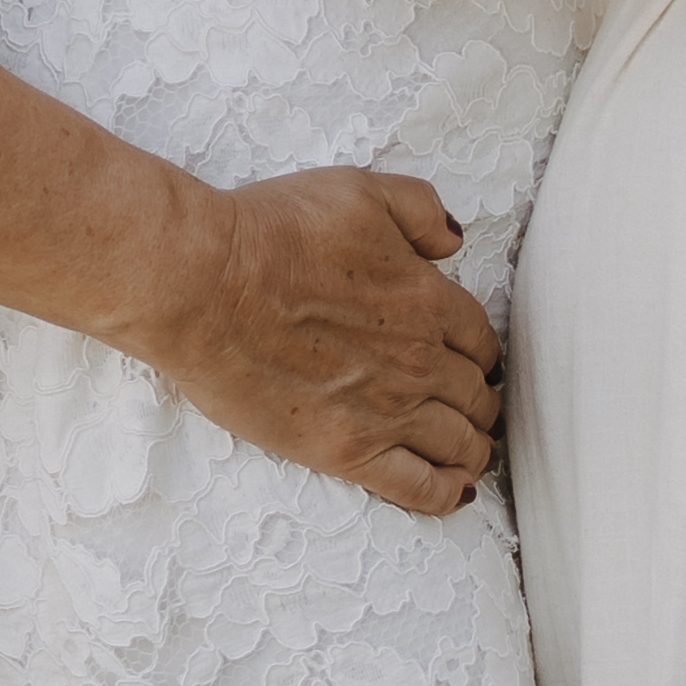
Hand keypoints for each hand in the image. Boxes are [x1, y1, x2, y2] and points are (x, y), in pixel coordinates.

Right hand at [148, 165, 502, 516]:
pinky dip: (447, 494)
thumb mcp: (359, 191)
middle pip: (476, 395)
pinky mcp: (348, 452)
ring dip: (473, 449)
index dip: (481, 354)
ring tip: (470, 453)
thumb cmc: (271, 233)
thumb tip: (452, 243)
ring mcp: (388, 411)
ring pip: (460, 444)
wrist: (204, 285)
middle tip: (473, 409)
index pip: (480, 340)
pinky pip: (420, 488)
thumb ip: (420, 210)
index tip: (474, 362)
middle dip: (481, 403)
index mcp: (427, 300)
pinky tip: (455, 493)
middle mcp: (420, 361)